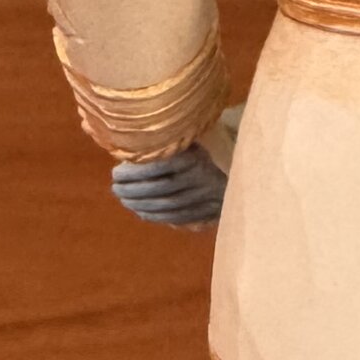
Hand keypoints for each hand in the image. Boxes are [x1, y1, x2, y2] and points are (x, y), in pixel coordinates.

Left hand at [110, 109, 237, 229]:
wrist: (244, 174)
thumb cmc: (205, 153)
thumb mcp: (189, 142)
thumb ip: (166, 146)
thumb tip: (129, 150)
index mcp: (194, 156)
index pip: (158, 166)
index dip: (134, 172)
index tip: (116, 173)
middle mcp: (200, 177)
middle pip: (159, 188)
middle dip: (133, 191)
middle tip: (115, 189)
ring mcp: (205, 198)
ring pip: (166, 206)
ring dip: (140, 205)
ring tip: (124, 200)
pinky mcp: (208, 212)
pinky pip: (176, 217)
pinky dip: (155, 216)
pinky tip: (140, 212)